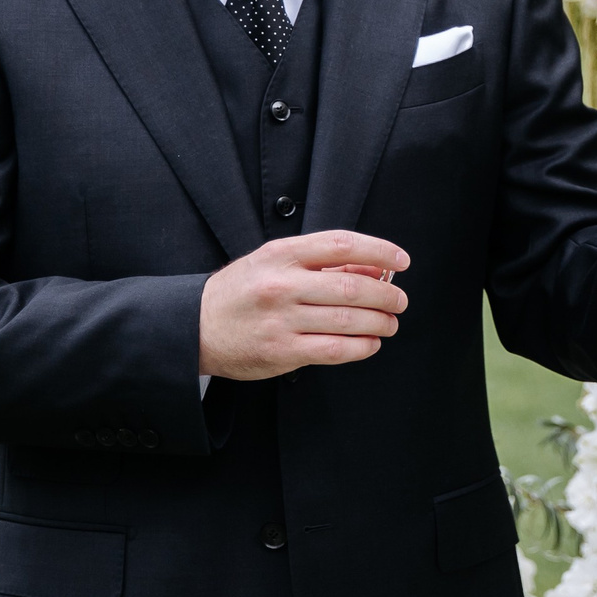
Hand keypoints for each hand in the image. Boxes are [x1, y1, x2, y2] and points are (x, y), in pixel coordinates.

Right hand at [199, 231, 410, 379]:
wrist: (195, 326)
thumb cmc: (241, 291)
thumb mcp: (275, 263)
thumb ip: (323, 263)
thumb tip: (375, 266)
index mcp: (282, 255)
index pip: (342, 244)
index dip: (380, 250)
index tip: (401, 260)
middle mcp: (282, 285)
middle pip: (352, 286)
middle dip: (387, 294)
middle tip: (400, 300)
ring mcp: (281, 320)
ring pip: (348, 320)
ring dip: (380, 322)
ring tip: (390, 322)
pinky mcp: (281, 352)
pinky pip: (334, 350)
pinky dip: (361, 347)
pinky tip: (370, 343)